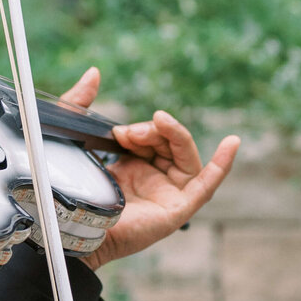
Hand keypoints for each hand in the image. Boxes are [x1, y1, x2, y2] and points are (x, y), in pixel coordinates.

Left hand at [58, 68, 239, 269]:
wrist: (69, 227)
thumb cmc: (69, 190)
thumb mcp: (74, 136)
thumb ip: (79, 103)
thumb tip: (94, 72)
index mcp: (133, 168)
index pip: (153, 139)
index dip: (143, 130)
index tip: (119, 132)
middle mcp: (154, 181)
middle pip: (171, 145)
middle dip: (155, 131)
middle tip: (129, 133)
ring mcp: (167, 195)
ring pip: (186, 157)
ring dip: (173, 137)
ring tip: (149, 129)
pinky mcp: (177, 210)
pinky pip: (207, 185)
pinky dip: (222, 165)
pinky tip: (232, 142)